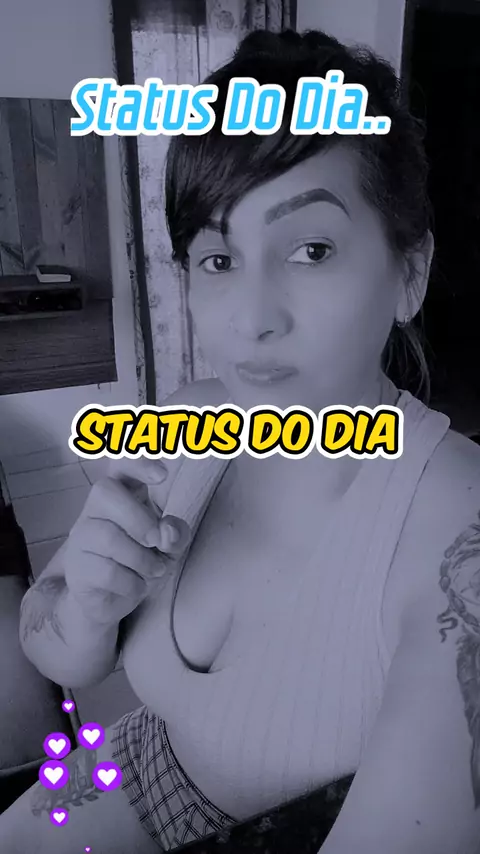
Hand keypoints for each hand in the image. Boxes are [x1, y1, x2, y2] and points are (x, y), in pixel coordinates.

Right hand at [64, 457, 190, 625]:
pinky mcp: (76, 566)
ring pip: (109, 537)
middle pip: (105, 491)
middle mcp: (96, 508)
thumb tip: (167, 531)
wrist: (112, 602)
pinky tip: (137, 586)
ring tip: (154, 571)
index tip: (162, 475)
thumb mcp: (169, 547)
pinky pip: (106, 571)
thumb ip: (176, 534)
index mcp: (122, 494)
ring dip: (142, 560)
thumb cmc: (141, 562)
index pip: (121, 464)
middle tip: (157, 542)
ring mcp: (81, 536)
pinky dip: (132, 583)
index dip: (138, 463)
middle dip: (139, 519)